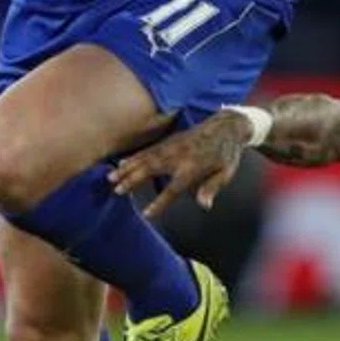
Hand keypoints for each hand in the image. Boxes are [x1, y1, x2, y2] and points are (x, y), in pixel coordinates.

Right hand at [110, 113, 254, 220]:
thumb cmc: (227, 154)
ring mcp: (171, 146)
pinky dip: (133, 157)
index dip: (160, 202)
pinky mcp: (169, 141)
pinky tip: (122, 163)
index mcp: (193, 167)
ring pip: (145, 158)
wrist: (227, 126)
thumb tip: (204, 206)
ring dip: (127, 168)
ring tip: (111, 177)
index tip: (147, 214)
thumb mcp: (226, 172)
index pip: (173, 188)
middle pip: (151, 169)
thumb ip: (212, 188)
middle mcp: (178, 156)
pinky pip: (148, 150)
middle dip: (133, 180)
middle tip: (117, 190)